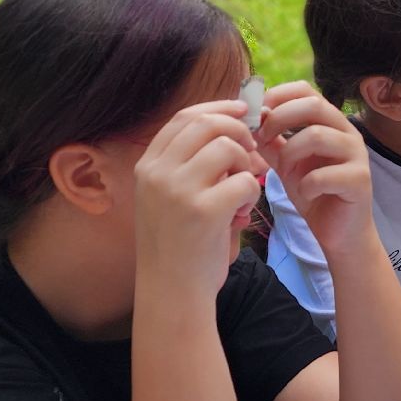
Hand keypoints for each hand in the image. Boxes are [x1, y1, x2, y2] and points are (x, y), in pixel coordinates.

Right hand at [134, 99, 262, 299]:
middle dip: (238, 130)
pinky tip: (244, 210)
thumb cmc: (180, 244)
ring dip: (247, 162)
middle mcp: (157, 173)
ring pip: (227, 147)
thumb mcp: (172, 198)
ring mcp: (178, 191)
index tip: (241, 110)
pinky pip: (244, 180)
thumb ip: (194, 164)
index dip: (217, 109)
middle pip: (206, 124)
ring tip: (244, 186)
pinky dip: (252, 191)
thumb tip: (239, 127)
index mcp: (147, 167)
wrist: (172, 291)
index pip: (184, 118)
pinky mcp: (203, 211)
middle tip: (253, 149)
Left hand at [255, 82, 373, 253]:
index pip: (305, 90)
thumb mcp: (287, 163)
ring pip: (318, 135)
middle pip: (314, 105)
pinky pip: (325, 174)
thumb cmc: (315, 195)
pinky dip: (307, 184)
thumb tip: (247, 120)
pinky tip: (305, 193)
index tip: (255, 117)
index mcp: (330, 122)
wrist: (339, 233)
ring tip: (285, 171)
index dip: (277, 97)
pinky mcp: (360, 181)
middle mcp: (347, 132)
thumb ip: (271, 141)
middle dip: (279, 119)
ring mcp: (357, 155)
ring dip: (291, 152)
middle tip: (261, 139)